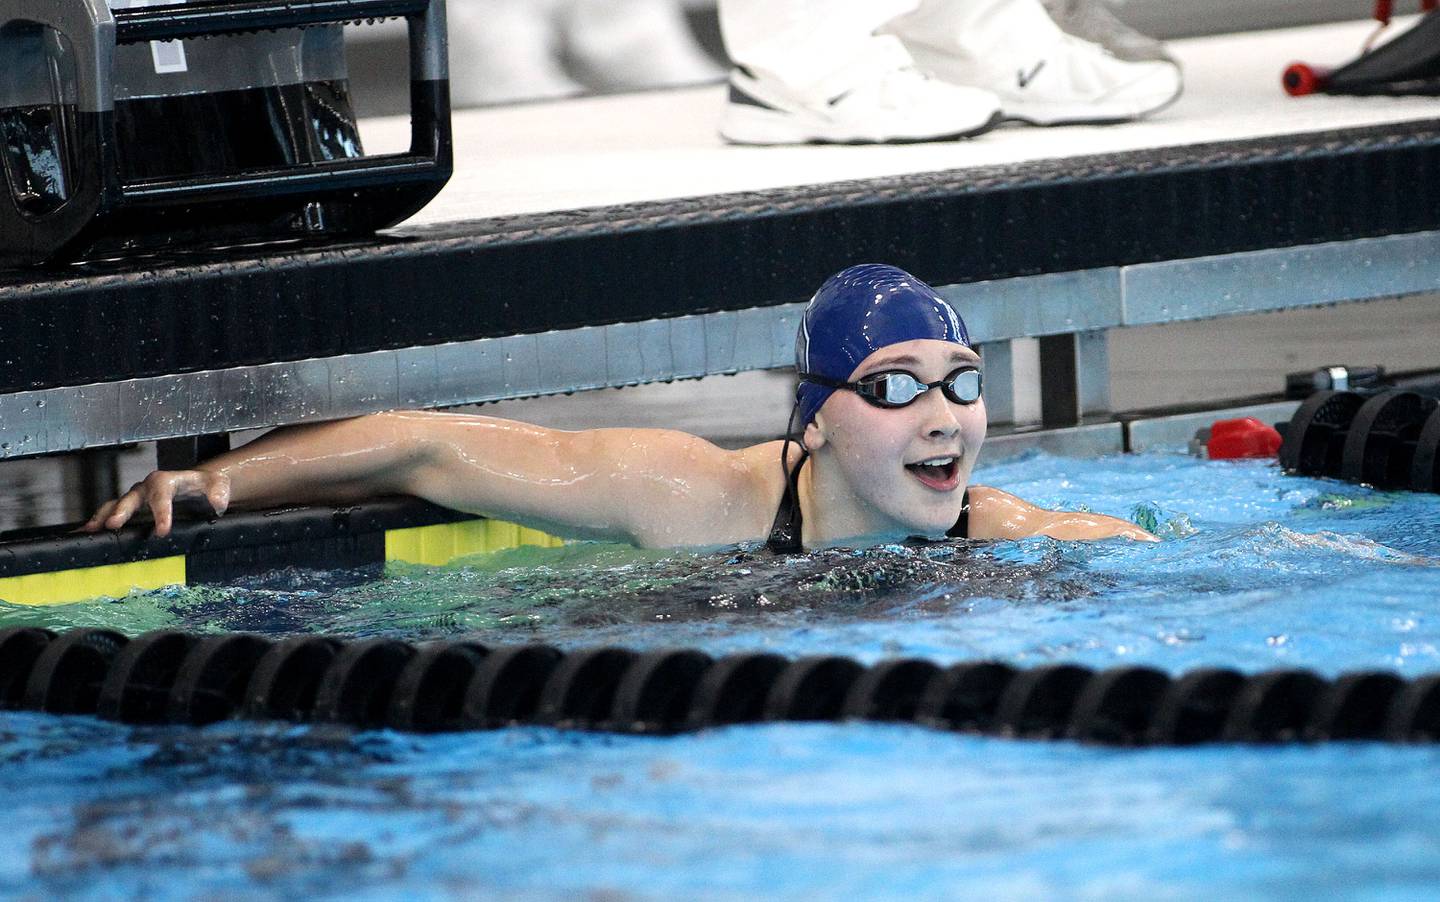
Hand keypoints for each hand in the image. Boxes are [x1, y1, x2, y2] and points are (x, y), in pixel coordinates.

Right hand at [80, 470, 230, 537]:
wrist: (199, 485)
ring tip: (91, 529)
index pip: (162, 494)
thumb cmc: (208, 485)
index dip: (161, 512)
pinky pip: (113, 511)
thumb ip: (218, 491)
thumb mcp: (218, 484)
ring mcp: (137, 496)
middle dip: (122, 510)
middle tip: (113, 524)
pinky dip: (100, 520)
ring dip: (104, 515)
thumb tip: (217, 502)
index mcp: (168, 480)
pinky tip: (88, 531)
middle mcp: (148, 487)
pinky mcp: (132, 507)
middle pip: (132, 496)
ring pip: (117, 503)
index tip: (163, 530)